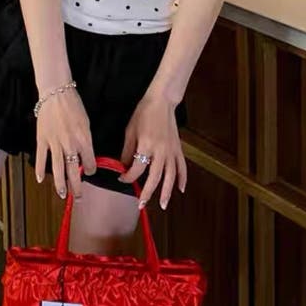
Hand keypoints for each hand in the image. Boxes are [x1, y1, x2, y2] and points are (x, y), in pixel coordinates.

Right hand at [35, 87, 95, 199]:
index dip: (90, 170)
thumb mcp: (86, 123)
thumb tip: (85, 155)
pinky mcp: (42, 139)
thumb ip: (85, 140)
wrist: (56, 93)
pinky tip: (40, 179)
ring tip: (61, 194)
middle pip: (74, 171)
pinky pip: (41, 158)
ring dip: (60, 184)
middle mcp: (70, 144)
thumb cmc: (74, 105)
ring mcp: (55, 143)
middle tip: (77, 197)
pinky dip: (40, 169)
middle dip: (76, 186)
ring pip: (58, 169)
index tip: (89, 171)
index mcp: (84, 139)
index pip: (89, 162)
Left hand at [119, 91, 186, 209]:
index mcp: (146, 146)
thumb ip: (127, 151)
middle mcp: (160, 151)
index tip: (122, 178)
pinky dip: (182, 179)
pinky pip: (182, 167)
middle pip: (154, 178)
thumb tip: (124, 166)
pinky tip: (181, 189)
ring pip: (170, 176)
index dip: (128, 176)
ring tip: (163, 205)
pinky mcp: (178, 149)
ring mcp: (171, 151)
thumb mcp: (130, 130)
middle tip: (141, 204)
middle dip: (147, 192)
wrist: (162, 101)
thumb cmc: (144, 113)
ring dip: (167, 192)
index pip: (137, 169)